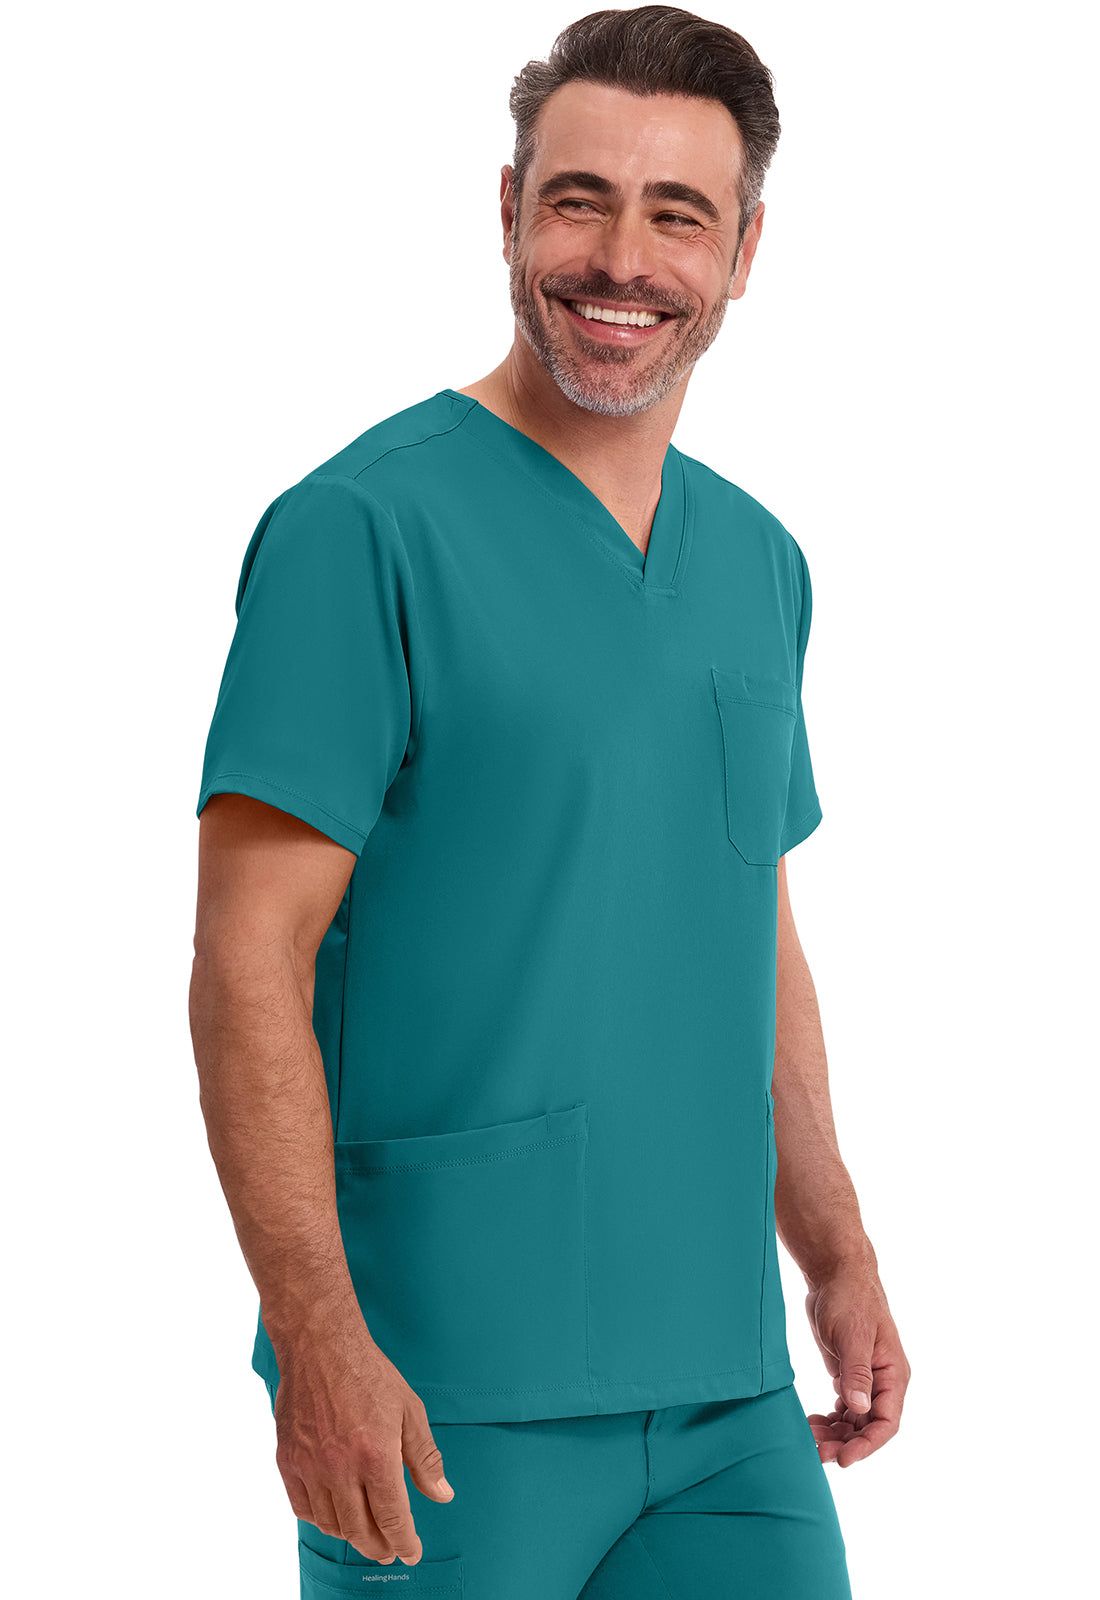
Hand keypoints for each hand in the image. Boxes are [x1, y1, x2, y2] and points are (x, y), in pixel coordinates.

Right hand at [271, 1328, 454, 1564]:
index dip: (405, 1542)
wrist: (321, 1346)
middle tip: (389, 1549)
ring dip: (351, 1535)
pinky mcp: (288, 1460)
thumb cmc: (368, 1373)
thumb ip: (425, 1458)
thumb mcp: (409, 1411)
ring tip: (365, 1531)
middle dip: (379, 1547)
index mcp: (376, 1456)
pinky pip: (302, 1508)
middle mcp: (340, 1468)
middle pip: (360, 1531)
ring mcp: (310, 1466)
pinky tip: (333, 1514)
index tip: (411, 1552)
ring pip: (331, 1524)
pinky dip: (320, 1519)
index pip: (393, 1518)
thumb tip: (442, 1494)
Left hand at [803, 1261, 909, 1467]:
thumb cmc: (850, 1298)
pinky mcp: (847, 1374)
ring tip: (809, 1439)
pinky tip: (813, 1423)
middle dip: (845, 1443)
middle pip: (868, 1427)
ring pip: (854, 1421)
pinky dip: (830, 1420)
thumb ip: (857, 1373)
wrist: (835, 1273)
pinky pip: (844, 1408)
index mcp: (893, 1374)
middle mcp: (883, 1382)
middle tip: (816, 1451)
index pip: (886, 1422)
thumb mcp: (853, 1335)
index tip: (844, 1460)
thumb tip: (860, 1409)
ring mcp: (865, 1380)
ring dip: (835, 1434)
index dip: (867, 1445)